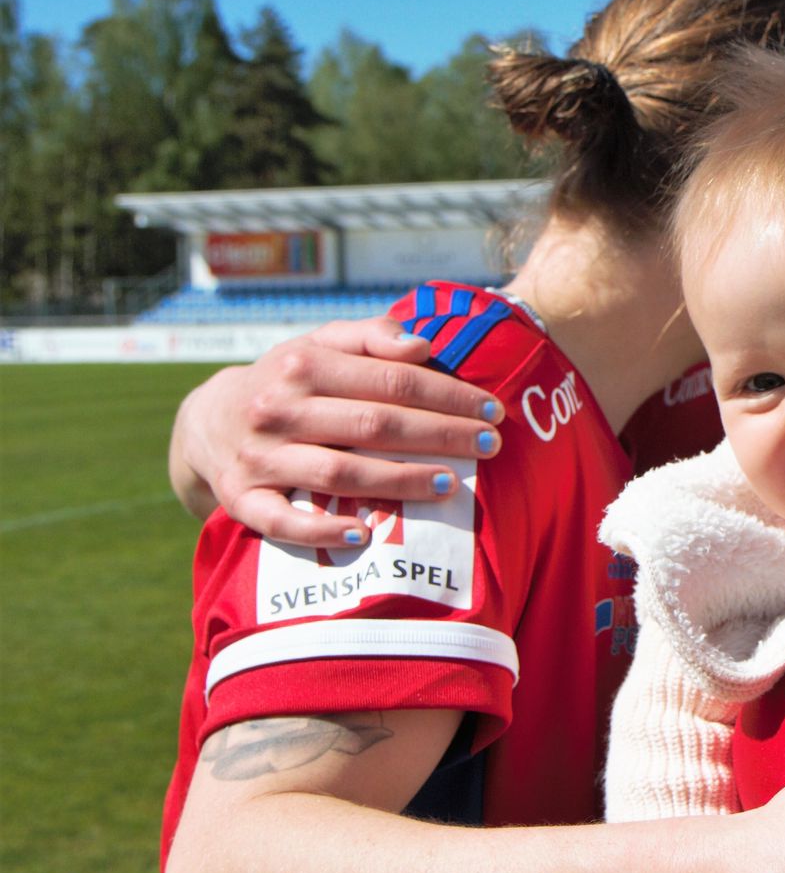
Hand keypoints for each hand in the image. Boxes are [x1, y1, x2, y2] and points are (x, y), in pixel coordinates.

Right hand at [169, 317, 504, 546]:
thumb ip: (371, 337)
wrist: (205, 423)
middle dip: (440, 435)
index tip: (491, 410)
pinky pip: (282, 522)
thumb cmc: (285, 382)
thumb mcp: (317, 345)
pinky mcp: (242, 499)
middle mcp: (279, 410)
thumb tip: (424, 346)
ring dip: (398, 481)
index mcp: (303, 366)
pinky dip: (322, 531)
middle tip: (489, 445)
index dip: (447, 396)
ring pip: (339, 471)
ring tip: (448, 485)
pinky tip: (363, 535)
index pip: (391, 381)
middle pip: (374, 425)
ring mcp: (260, 458)